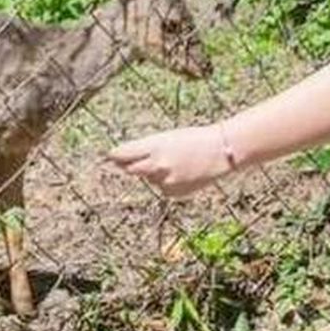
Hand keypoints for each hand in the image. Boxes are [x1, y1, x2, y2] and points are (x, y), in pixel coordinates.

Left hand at [106, 123, 233, 196]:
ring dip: (153, 172)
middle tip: (134, 160)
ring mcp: (165, 182)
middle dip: (130, 165)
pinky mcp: (172, 193)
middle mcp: (157, 165)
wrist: (220, 152)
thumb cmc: (193, 139)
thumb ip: (145, 148)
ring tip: (174, 162)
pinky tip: (182, 173)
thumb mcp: (167, 137)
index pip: (121, 154)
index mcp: (154, 146)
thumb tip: (121, 159)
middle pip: (130, 169)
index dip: (114, 155)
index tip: (109, 155)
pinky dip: (167, 181)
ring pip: (148, 178)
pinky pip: (162, 187)